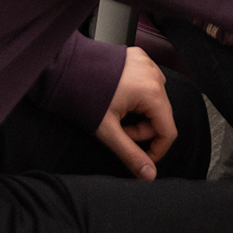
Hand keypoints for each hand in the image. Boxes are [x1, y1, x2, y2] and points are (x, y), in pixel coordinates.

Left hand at [96, 47, 177, 179]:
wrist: (63, 66)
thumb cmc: (83, 94)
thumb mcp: (108, 130)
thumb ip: (131, 154)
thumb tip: (148, 174)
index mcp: (152, 92)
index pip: (168, 132)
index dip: (156, 150)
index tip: (141, 156)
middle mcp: (154, 75)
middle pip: (161, 116)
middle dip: (142, 130)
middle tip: (119, 130)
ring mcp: (147, 64)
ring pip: (155, 100)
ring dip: (140, 113)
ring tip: (116, 113)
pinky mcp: (138, 58)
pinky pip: (148, 82)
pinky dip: (137, 95)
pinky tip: (119, 97)